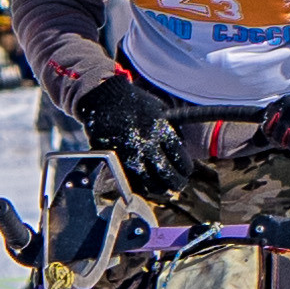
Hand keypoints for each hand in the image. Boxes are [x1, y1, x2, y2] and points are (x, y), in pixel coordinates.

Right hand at [74, 73, 185, 200]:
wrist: (103, 99)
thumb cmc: (132, 101)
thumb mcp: (158, 109)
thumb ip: (170, 128)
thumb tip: (181, 146)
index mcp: (161, 131)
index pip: (180, 158)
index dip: (186, 169)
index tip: (186, 171)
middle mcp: (147, 145)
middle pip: (167, 174)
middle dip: (176, 183)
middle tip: (179, 184)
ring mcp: (131, 154)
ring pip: (150, 182)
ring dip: (160, 188)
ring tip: (164, 189)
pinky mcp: (116, 160)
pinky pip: (132, 180)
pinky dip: (140, 186)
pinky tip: (145, 184)